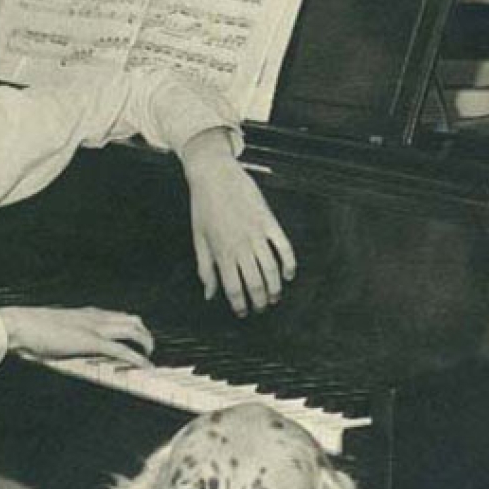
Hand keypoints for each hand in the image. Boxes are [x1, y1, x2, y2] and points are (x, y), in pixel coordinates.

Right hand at [0, 306, 153, 366]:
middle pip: (131, 319)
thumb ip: (62, 336)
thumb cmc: (28, 329)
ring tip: (149, 359)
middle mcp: (94, 317)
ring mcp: (94, 328)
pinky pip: (122, 349)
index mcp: (84, 314)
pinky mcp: (91, 341)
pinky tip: (145, 366)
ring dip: (146, 343)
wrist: (18, 324)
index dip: (130, 327)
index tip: (135, 338)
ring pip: (133, 330)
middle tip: (147, 350)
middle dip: (144, 334)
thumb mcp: (51, 330)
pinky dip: (137, 358)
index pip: (116, 315)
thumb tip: (61, 347)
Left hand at [182, 130, 296, 316]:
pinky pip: (284, 247)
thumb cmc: (203, 208)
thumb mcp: (199, 240)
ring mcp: (257, 233)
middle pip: (255, 283)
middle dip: (260, 301)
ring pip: (271, 269)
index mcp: (221, 253)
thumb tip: (209, 295)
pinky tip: (289, 275)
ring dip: (275, 288)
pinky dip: (289, 264)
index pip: (233, 289)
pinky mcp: (269, 221)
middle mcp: (240, 246)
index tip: (242, 313)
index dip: (239, 305)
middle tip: (262, 308)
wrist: (214, 175)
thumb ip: (205, 269)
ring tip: (274, 297)